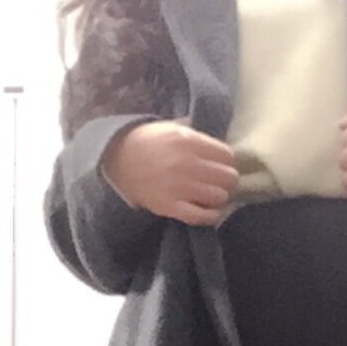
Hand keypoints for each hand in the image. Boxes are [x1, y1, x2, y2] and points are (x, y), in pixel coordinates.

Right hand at [102, 120, 239, 226]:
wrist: (118, 160)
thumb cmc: (148, 142)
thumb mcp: (173, 128)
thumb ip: (197, 137)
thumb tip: (222, 150)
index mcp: (188, 141)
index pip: (227, 155)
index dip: (226, 161)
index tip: (220, 165)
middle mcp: (186, 164)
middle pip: (228, 177)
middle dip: (227, 180)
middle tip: (218, 182)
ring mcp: (179, 187)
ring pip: (219, 197)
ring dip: (219, 197)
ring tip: (211, 195)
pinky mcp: (171, 207)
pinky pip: (202, 216)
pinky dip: (211, 215)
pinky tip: (209, 211)